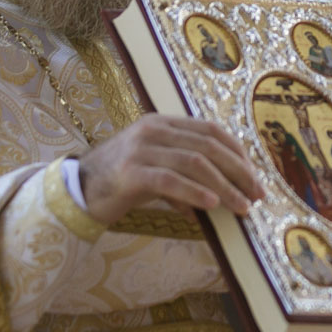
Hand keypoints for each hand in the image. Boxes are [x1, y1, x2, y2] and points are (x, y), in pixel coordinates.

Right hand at [78, 115, 264, 224]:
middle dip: (238, 172)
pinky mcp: (130, 173)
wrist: (76, 191)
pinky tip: (212, 205)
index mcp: (162, 123)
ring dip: (225, 187)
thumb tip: (217, 197)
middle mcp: (153, 130)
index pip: (210, 131)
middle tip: (256, 195)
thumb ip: (184, 175)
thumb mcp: (155, 171)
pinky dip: (195, 192)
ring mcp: (141, 149)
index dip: (237, 153)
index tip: (254, 176)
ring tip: (241, 207)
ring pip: (195, 163)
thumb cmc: (119, 182)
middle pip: (208, 146)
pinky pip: (171, 180)